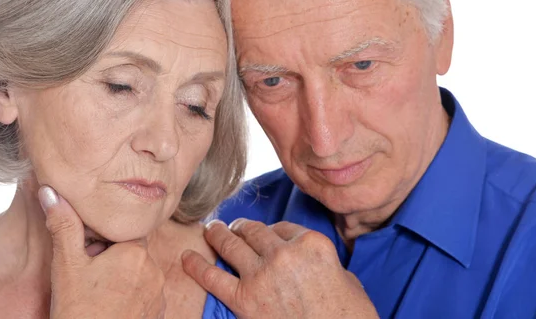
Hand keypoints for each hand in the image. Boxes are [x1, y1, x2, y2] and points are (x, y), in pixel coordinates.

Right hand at [38, 185, 165, 318]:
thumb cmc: (78, 310)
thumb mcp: (67, 266)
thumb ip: (63, 226)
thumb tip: (50, 191)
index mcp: (135, 252)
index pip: (126, 231)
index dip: (107, 239)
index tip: (92, 251)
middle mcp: (154, 270)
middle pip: (133, 251)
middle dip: (115, 258)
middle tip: (92, 275)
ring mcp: (159, 294)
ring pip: (141, 273)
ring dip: (124, 277)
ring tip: (100, 293)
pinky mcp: (159, 312)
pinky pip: (146, 293)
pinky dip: (132, 295)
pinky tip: (111, 305)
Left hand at [182, 219, 377, 318]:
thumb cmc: (349, 318)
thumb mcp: (348, 282)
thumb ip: (325, 265)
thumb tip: (311, 263)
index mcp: (311, 244)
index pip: (283, 228)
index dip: (271, 232)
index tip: (265, 236)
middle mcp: (284, 254)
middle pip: (255, 231)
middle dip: (241, 227)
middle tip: (232, 226)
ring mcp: (262, 276)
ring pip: (232, 244)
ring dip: (217, 234)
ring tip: (209, 229)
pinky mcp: (244, 301)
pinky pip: (214, 278)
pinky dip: (197, 266)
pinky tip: (186, 257)